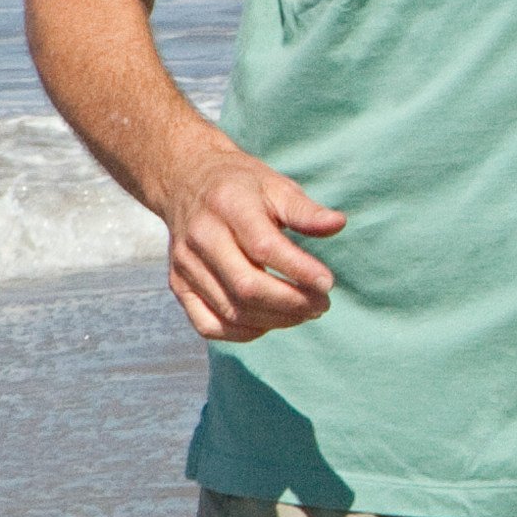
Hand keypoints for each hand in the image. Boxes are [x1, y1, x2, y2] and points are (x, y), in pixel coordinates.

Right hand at [161, 154, 339, 340]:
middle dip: (292, 303)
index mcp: (228, 205)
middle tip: (321, 304)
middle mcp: (201, 237)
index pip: (264, 247)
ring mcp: (185, 265)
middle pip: (247, 286)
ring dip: (275, 319)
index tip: (327, 283)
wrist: (187, 183)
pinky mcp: (178, 285)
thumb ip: (305, 210)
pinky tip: (269, 322)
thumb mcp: (276, 185)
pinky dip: (243, 333)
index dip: (299, 270)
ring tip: (304, 312)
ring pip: (232, 311)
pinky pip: (208, 325)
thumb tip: (338, 224)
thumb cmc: (241, 186)